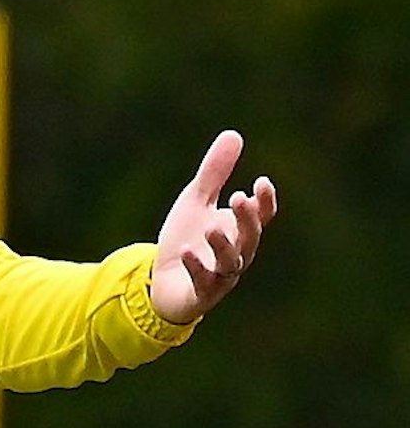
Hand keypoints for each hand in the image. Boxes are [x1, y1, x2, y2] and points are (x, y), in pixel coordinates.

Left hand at [150, 130, 277, 324]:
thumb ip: (214, 172)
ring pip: (231, 262)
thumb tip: (233, 134)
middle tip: (239, 198)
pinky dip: (196, 268)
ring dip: (224, 245)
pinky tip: (186, 252)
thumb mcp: (197, 200)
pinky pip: (203, 282)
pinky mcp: (200, 293)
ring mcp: (220, 275)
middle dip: (247, 219)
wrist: (163, 280)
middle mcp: (237, 253)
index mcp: (240, 230)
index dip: (265, 201)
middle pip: (250, 237)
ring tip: (212, 227)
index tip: (261, 182)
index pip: (262, 216)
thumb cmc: (187, 237)